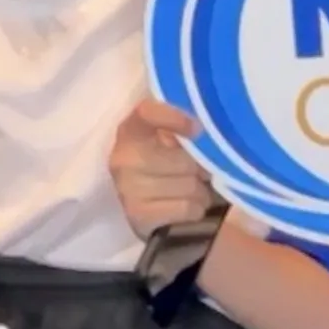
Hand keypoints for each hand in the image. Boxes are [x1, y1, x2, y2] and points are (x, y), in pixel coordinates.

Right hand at [110, 98, 218, 236]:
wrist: (153, 209)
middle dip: (200, 167)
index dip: (173, 117)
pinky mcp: (139, 215)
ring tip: (193, 190)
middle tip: (200, 171)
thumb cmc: (167, 165)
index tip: (198, 128)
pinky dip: (196, 209)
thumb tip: (205, 132)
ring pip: (189, 185)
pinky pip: (188, 208)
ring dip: (200, 190)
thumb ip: (183, 130)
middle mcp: (123, 157)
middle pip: (183, 159)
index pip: (146, 113)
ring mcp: (128, 188)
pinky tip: (186, 206)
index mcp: (131, 130)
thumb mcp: (171, 141)